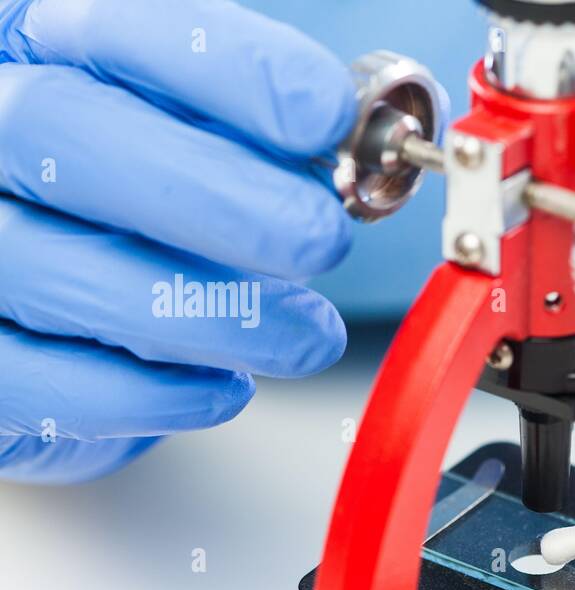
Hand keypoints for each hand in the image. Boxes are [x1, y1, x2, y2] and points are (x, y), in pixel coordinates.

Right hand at [0, 0, 355, 481]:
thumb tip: (359, 162)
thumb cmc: (131, 217)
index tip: (327, 116)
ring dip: (209, 314)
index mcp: (39, 47)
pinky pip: (42, 382)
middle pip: (64, 130)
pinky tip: (224, 386)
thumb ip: (257, 141)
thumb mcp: (192, 148)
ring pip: (57, 266)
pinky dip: (152, 393)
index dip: (232, 69)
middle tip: (321, 239)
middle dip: (217, 193)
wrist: (43, 319)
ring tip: (305, 336)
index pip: (122, 27)